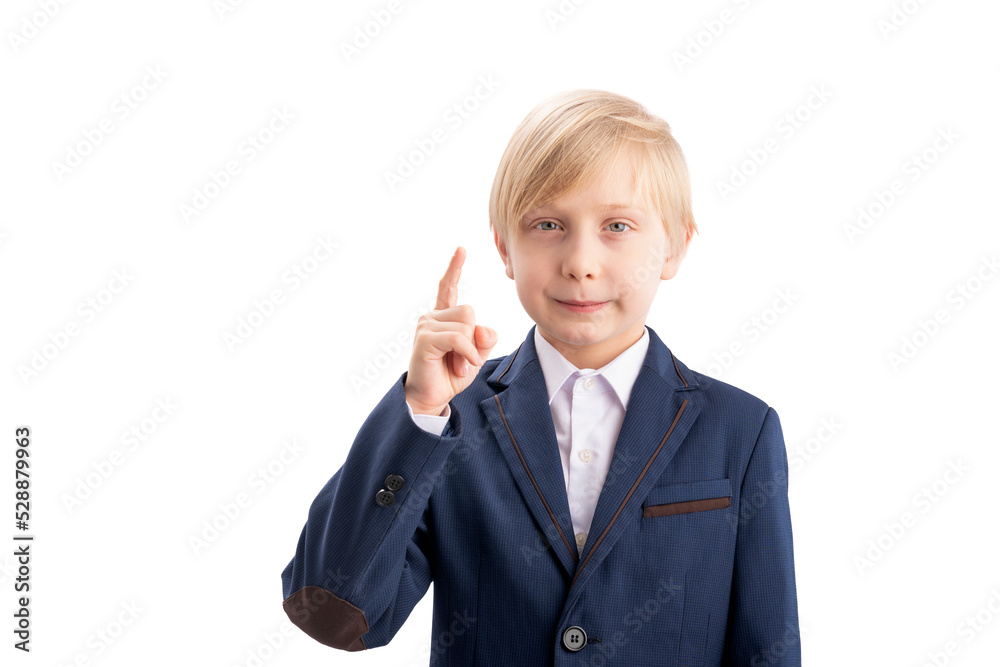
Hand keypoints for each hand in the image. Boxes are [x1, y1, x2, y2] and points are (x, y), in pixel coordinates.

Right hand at [404, 246, 497, 415]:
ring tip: (459, 366)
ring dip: (470, 351)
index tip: (461, 249)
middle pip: (469, 311)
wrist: (431, 398)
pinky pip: (458, 337)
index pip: (449, 288)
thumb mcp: (476, 355)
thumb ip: (484, 339)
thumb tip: (482, 327)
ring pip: (465, 325)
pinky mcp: (425, 339)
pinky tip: (463, 367)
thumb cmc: (451, 376)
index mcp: (443, 318)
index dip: (455, 268)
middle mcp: (432, 317)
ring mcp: (426, 326)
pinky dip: (467, 354)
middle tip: (466, 360)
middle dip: (474, 339)